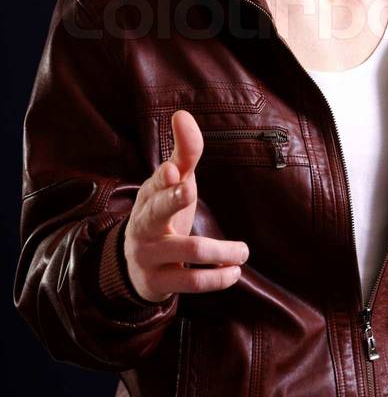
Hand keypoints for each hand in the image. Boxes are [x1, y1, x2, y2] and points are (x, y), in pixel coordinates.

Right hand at [123, 109, 248, 302]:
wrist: (134, 265)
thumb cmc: (162, 212)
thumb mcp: (172, 182)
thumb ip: (184, 152)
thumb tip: (182, 114)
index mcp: (149, 195)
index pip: (156, 182)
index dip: (165, 178)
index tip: (174, 171)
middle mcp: (144, 223)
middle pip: (155, 211)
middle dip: (173, 200)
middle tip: (189, 190)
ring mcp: (149, 254)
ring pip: (187, 251)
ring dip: (222, 252)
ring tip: (243, 251)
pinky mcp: (159, 282)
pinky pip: (191, 282)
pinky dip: (218, 278)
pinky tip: (234, 271)